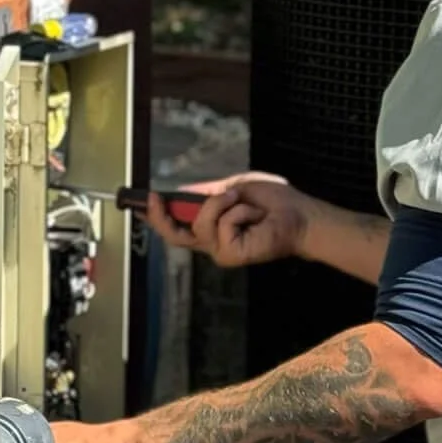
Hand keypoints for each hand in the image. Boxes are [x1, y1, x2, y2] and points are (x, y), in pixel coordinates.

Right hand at [149, 172, 310, 269]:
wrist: (299, 215)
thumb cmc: (273, 202)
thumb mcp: (234, 188)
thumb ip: (207, 193)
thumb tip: (180, 192)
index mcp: (211, 228)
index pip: (176, 227)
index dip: (156, 217)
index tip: (142, 200)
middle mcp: (212, 243)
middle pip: (174, 236)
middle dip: (160, 217)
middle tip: (154, 199)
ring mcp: (221, 251)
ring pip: (201, 224)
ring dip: (221, 203)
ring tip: (241, 199)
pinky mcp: (232, 254)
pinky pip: (222, 225)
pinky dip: (237, 211)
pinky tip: (254, 215)